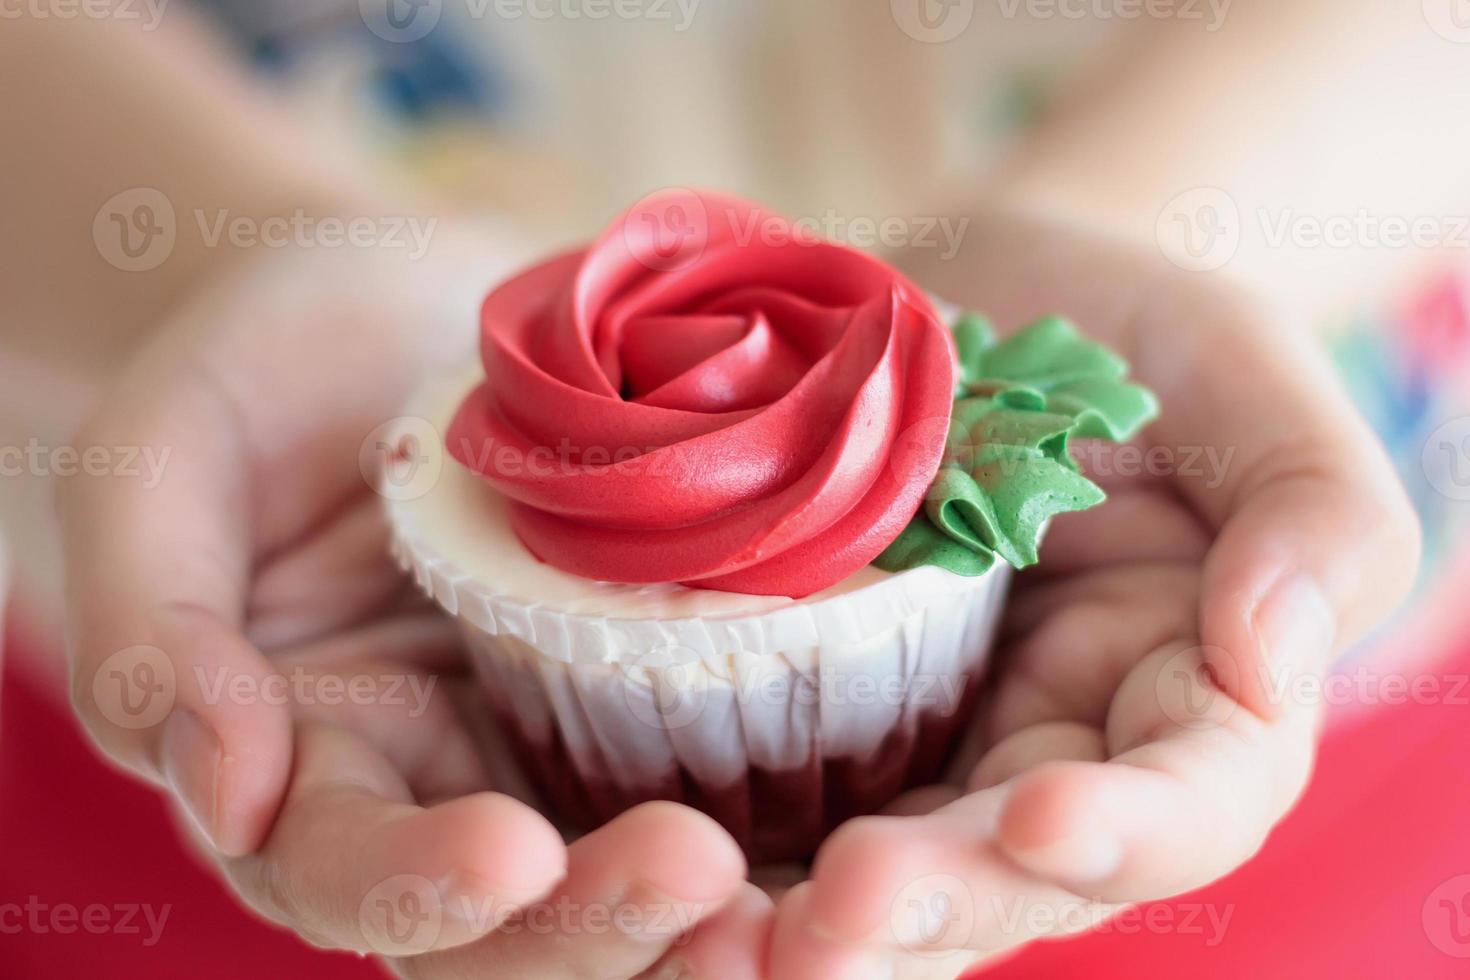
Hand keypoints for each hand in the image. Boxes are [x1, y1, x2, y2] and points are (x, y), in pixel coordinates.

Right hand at [58, 238, 769, 978]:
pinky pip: (737, 772)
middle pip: (516, 929)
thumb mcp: (164, 459)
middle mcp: (447, 786)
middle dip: (603, 928)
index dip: (415, 890)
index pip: (348, 878)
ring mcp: (567, 743)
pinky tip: (868, 815)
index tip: (512, 854)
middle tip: (701, 871)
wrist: (418, 295)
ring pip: (637, 885)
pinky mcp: (668, 686)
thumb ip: (154, 623)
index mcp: (312, 763)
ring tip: (811, 899)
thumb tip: (223, 790)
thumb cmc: (270, 364)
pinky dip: (799, 817)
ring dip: (715, 917)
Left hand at [766, 205, 1421, 978]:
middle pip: (1017, 873)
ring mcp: (929, 744)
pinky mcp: (818, 721)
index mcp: (1182, 686)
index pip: (1191, 798)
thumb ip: (1314, 512)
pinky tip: (669, 880)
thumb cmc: (1122, 325)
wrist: (967, 292)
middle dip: (943, 900)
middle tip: (845, 913)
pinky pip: (782, 814)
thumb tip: (1272, 661)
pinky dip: (734, 867)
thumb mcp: (1241, 373)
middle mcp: (1054, 745)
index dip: (1129, 828)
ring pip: (896, 879)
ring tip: (732, 939)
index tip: (1040, 817)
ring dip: (823, 927)